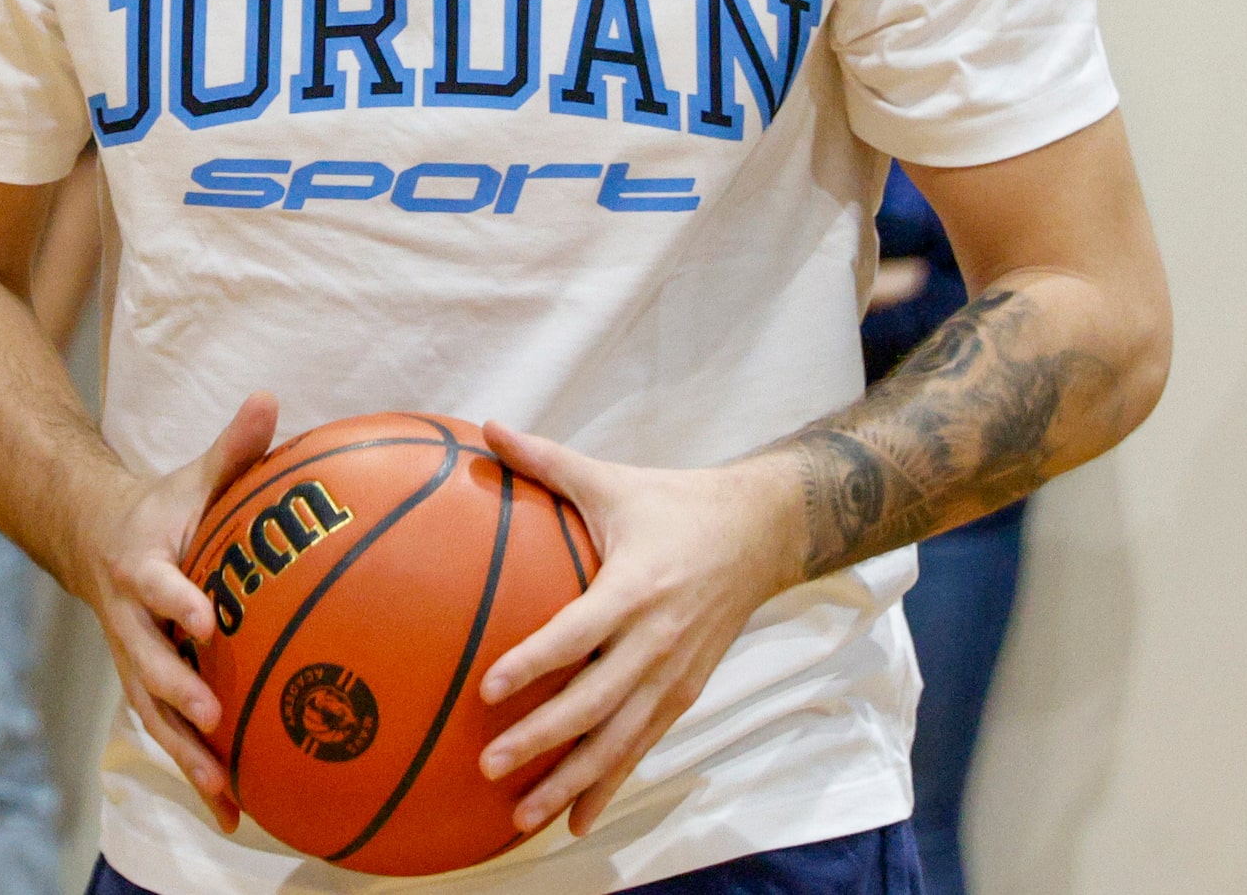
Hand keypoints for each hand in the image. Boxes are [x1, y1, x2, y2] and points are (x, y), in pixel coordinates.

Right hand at [62, 391, 279, 833]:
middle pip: (147, 666)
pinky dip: (197, 770)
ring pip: (154, 714)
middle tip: (217, 722)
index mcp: (140, 566)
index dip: (177, 602)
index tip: (206, 620)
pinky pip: (170, 731)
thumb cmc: (165, 507)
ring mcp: (134, 659)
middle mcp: (129, 621)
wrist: (97, 537)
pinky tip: (235, 812)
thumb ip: (232, 448)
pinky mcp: (146, 685)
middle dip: (179, 697)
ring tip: (227, 797)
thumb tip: (269, 399)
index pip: (156, 586)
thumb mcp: (194, 476)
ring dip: (187, 756)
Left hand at [474, 423, 798, 839]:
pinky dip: (610, 784)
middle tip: (489, 765)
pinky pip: (642, 745)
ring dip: (572, 780)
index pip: (579, 631)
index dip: (536, 661)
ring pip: (620, 738)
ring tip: (522, 817)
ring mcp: (675, 672)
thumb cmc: (672, 503)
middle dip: (543, 738)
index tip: (491, 687)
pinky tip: (575, 820)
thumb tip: (485, 427)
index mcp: (635, 585)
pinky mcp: (686, 691)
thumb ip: (545, 460)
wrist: (761, 532)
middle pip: (596, 701)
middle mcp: (657, 638)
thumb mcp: (610, 479)